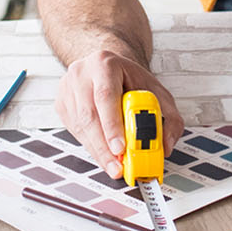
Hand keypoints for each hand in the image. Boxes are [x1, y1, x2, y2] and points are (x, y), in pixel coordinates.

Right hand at [55, 50, 184, 176]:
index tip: (120, 148)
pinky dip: (91, 146)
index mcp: (105, 64)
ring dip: (98, 150)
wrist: (107, 67)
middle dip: (104, 147)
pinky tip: (104, 154)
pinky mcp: (62, 104)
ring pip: (80, 127)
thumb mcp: (157, 92)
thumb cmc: (131, 79)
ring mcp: (68, 89)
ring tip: (114, 166)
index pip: (106, 96)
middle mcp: (81, 74)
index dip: (112, 125)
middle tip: (117, 167)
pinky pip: (75, 130)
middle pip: (89, 115)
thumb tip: (166, 145)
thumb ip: (169, 118)